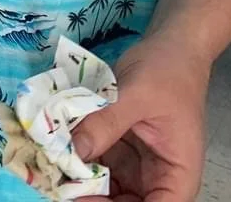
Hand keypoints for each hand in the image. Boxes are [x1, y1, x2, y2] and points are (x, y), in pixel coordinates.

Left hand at [71, 34, 209, 200]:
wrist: (171, 43)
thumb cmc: (167, 69)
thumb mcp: (136, 93)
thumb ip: (106, 122)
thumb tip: (72, 151)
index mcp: (177, 175)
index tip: (82, 195)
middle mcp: (157, 178)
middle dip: (91, 196)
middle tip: (57, 179)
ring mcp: (136, 165)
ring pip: (105, 189)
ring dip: (79, 179)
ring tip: (53, 164)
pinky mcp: (119, 149)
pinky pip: (96, 164)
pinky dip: (78, 159)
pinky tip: (58, 148)